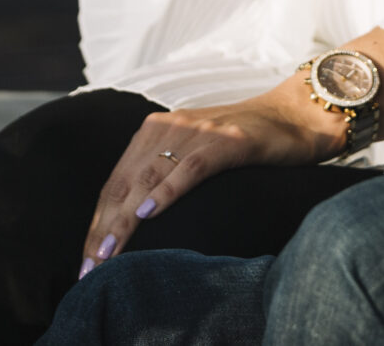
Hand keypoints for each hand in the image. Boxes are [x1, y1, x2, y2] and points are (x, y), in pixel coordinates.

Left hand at [77, 77, 340, 275]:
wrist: (295, 116)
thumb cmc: (245, 142)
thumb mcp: (197, 154)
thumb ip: (167, 173)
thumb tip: (135, 217)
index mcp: (157, 131)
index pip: (117, 181)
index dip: (99, 220)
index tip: (88, 257)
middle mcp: (169, 127)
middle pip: (125, 182)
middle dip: (104, 228)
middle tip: (91, 267)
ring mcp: (198, 132)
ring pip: (148, 178)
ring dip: (124, 219)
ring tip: (108, 253)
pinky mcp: (227, 141)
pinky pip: (189, 168)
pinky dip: (166, 192)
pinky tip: (147, 214)